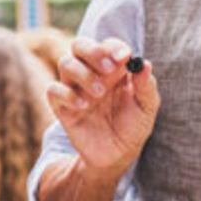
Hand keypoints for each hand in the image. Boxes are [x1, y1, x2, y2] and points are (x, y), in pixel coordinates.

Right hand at [47, 37, 159, 173]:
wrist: (118, 155)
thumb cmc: (133, 126)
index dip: (114, 47)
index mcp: (113, 68)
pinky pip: (53, 90)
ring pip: (66, 63)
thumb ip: (146, 86)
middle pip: (80, 45)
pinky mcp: (62, 106)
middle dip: (92, 51)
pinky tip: (83, 106)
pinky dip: (66, 94)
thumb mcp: (147, 107)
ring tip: (99, 93)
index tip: (124, 57)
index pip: (108, 45)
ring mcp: (75, 88)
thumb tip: (144, 64)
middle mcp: (92, 72)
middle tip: (109, 69)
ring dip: (83, 73)